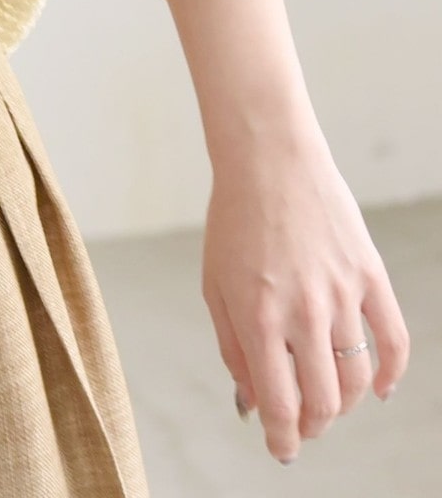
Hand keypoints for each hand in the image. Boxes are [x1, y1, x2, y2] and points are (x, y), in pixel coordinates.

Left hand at [201, 134, 410, 463]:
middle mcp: (304, 311)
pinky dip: (390, 374)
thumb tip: (252, 402)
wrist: (269, 160)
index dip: (283, 438)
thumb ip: (233, 347)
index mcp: (258, 316)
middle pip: (325, 402)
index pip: (281, 405)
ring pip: (358, 378)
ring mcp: (342, 294)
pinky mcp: (370, 275)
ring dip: (343, 404)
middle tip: (301, 426)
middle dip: (312, 426)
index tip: (281, 448)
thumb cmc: (234, 220)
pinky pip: (394, 341)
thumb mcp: (215, 285)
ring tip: (327, 403)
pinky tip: (377, 389)